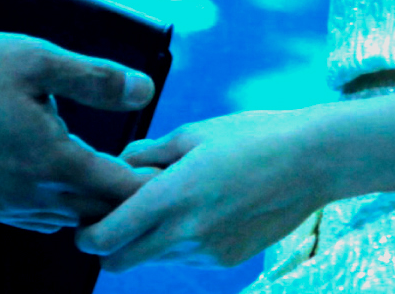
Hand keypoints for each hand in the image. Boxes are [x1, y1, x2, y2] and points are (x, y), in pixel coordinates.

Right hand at [0, 32, 155, 232]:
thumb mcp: (38, 59)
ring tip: (100, 173)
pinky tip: (55, 181)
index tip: (161, 170)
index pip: (119, 190)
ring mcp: (7, 207)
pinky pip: (34, 221)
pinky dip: (55, 207)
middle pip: (96, 212)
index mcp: (53, 160)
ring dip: (87, 202)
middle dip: (120, 195)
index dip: (146, 182)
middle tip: (138, 171)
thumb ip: (95, 78)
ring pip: (66, 219)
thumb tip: (145, 90)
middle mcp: (33, 194)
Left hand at [74, 108, 336, 270]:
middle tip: (116, 217)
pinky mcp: (227, 259)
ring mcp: (207, 252)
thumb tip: (119, 164)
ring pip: (154, 260)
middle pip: (121, 261)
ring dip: (148, 241)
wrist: (311, 162)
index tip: (83, 224)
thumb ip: (148, 153)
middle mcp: (185, 233)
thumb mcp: (194, 132)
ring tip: (169, 202)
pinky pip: (187, 257)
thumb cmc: (252, 136)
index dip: (86, 235)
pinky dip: (181, 241)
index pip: (107, 236)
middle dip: (108, 246)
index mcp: (170, 197)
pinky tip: (202, 209)